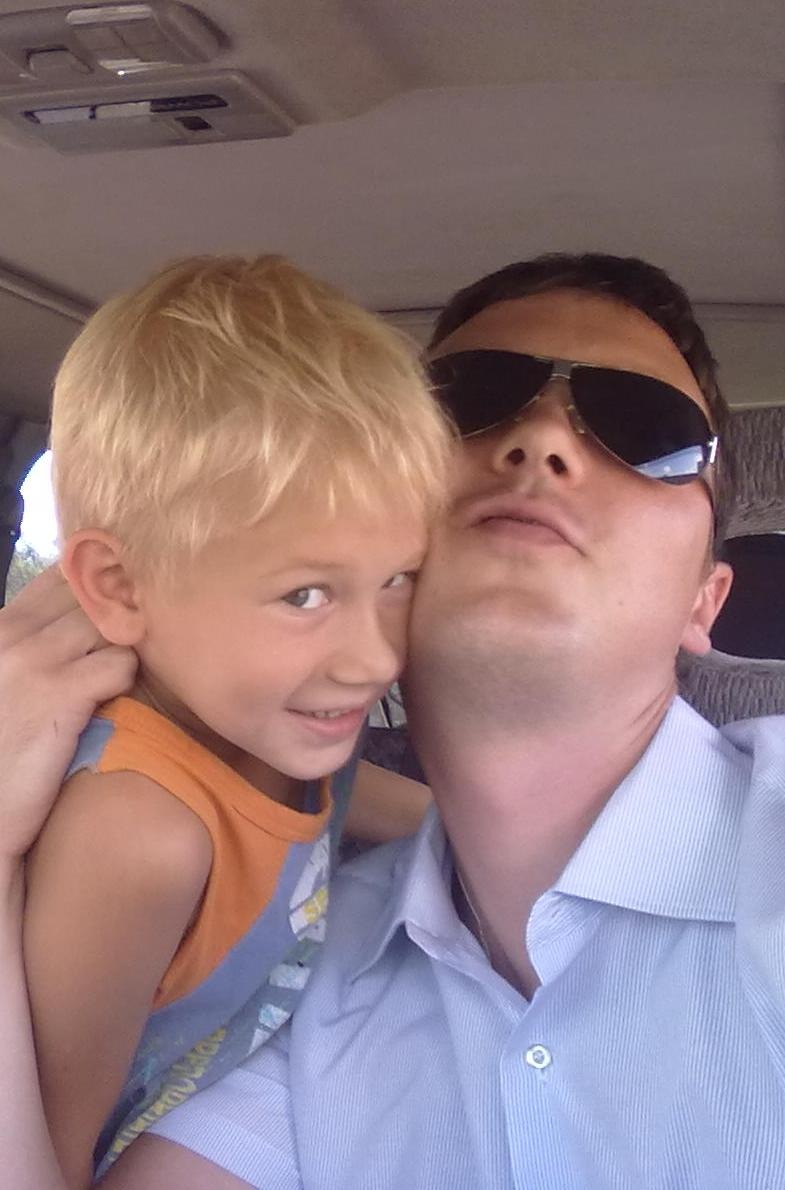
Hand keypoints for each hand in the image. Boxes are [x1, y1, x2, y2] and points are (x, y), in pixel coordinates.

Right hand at [0, 565, 136, 860]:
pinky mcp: (60, 695)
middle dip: (126, 608)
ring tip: (138, 670)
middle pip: (91, 593)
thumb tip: (92, 621)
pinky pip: (120, 663)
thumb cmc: (3, 749)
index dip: (102, 582)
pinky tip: (123, 698)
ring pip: (111, 623)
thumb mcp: (9, 681)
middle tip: (151, 631)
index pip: (60, 576)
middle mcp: (12, 634)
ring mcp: (34, 661)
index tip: (129, 598)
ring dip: (132, 644)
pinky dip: (130, 677)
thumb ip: (38, 645)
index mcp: (0, 627)